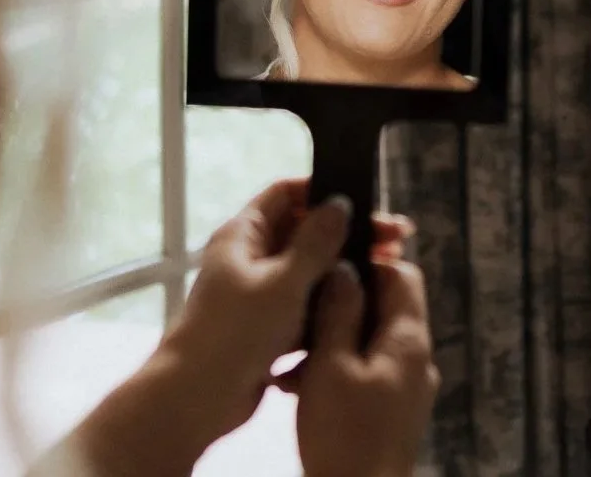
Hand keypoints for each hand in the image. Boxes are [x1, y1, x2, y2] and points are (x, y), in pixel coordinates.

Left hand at [66, 179, 411, 476]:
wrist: (198, 398)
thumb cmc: (234, 334)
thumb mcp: (282, 282)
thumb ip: (315, 242)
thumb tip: (340, 204)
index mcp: (243, 235)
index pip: (285, 193)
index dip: (324, 191)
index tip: (364, 201)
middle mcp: (249, 258)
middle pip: (303, 231)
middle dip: (345, 234)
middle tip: (393, 241)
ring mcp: (258, 293)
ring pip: (308, 271)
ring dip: (342, 270)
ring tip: (386, 272)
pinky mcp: (267, 326)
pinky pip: (305, 305)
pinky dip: (329, 303)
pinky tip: (363, 307)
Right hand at [291, 260, 438, 476]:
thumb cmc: (343, 434)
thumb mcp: (331, 366)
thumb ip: (339, 312)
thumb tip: (345, 268)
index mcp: (408, 340)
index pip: (403, 275)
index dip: (366, 264)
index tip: (325, 269)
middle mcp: (416, 359)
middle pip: (384, 308)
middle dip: (340, 305)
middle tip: (298, 315)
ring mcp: (407, 387)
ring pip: (369, 341)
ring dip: (331, 341)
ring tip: (289, 360)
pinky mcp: (391, 410)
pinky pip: (366, 371)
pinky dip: (336, 369)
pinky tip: (298, 386)